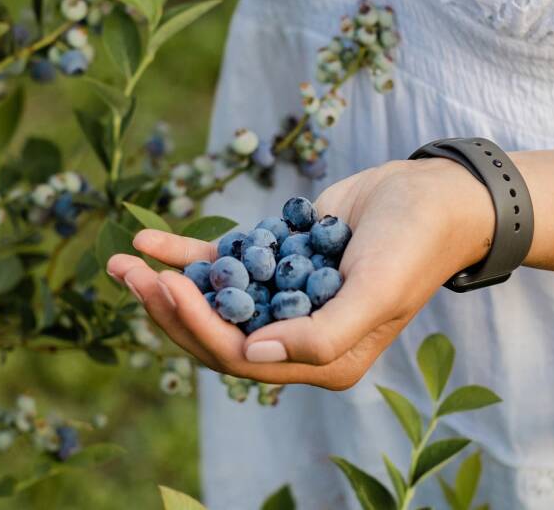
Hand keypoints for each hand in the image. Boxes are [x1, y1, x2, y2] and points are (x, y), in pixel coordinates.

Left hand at [106, 158, 494, 389]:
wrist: (431, 193)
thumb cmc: (413, 243)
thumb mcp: (377, 290)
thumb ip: (323, 333)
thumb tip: (253, 357)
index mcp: (324, 360)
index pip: (243, 358)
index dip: (198, 327)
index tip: (167, 285)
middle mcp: (296, 337)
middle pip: (215, 335)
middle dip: (169, 309)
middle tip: (129, 275)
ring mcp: (281, 299)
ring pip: (211, 302)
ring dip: (165, 284)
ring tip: (121, 262)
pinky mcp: (273, 262)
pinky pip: (220, 264)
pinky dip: (183, 253)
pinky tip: (146, 239)